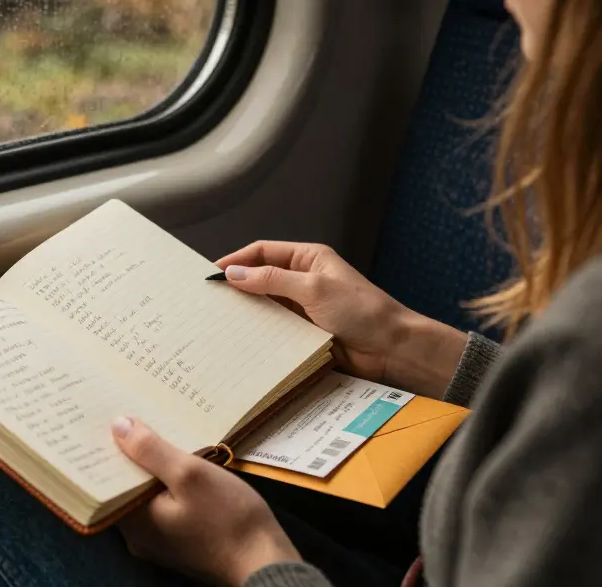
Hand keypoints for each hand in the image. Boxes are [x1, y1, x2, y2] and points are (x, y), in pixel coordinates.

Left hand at [111, 417, 299, 585]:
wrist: (267, 562)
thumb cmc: (229, 519)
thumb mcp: (190, 474)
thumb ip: (151, 451)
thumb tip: (117, 426)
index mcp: (133, 523)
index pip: (106, 481)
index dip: (107, 450)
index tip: (106, 421)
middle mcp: (138, 537)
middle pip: (125, 488)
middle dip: (129, 456)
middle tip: (130, 419)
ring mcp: (159, 542)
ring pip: (145, 496)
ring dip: (151, 469)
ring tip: (154, 433)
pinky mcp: (180, 541)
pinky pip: (162, 507)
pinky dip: (166, 485)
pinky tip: (177, 464)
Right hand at [216, 241, 467, 398]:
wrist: (392, 349)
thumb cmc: (362, 311)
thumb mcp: (314, 288)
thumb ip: (272, 279)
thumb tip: (234, 273)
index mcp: (308, 259)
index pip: (263, 252)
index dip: (236, 259)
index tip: (211, 273)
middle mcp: (303, 280)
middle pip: (260, 278)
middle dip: (236, 287)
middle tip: (209, 299)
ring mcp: (303, 308)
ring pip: (265, 306)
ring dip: (246, 312)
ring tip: (218, 321)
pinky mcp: (304, 333)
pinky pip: (275, 330)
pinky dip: (259, 333)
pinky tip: (242, 340)